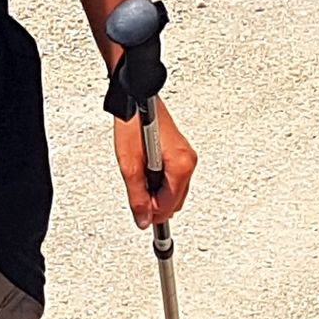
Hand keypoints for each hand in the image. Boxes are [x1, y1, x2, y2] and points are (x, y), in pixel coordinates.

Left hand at [113, 94, 194, 229]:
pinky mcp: (181, 152)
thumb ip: (137, 196)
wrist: (136, 99)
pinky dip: (160, 180)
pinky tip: (146, 168)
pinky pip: (174, 178)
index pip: (169, 206)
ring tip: (139, 174)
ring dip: (157, 190)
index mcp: (181, 166)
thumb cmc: (134, 124)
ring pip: (175, 191)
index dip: (150, 211)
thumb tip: (143, 219)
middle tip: (135, 189)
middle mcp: (189, 161)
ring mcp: (187, 156)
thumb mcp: (129, 165)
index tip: (137, 207)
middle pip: (174, 201)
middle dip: (155, 201)